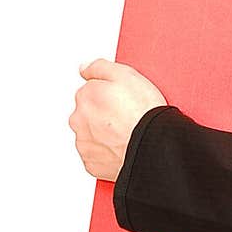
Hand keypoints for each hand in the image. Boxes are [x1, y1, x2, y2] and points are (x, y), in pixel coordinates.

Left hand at [69, 58, 167, 182]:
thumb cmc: (142, 113)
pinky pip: (96, 155)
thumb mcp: (126, 74)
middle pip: (89, 113)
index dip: (109, 95)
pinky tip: (122, 147)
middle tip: (126, 118)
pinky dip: (107, 153)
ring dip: (104, 134)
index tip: (122, 101)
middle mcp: (78, 119)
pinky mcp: (91, 163)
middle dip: (103, 115)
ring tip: (126, 134)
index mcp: (85, 96)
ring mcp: (84, 143)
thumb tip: (84, 68)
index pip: (91, 91)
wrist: (152, 146)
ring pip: (91, 135)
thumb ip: (99, 67)